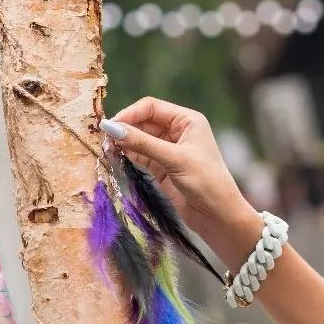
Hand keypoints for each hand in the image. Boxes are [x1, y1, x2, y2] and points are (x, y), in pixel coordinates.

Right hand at [101, 97, 254, 241]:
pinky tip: (116, 157)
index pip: (152, 108)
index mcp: (187, 120)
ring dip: (124, 143)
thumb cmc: (206, 182)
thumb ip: (143, 144)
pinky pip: (140, 156)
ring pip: (140, 140)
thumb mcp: (174, 159)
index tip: (111, 126)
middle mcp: (178, 131)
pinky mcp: (162, 168)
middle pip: (143, 122)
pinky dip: (128, 156)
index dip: (130, 114)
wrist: (218, 215)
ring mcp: (169, 150)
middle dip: (125, 129)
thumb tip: (112, 128)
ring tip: (107, 148)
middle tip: (104, 139)